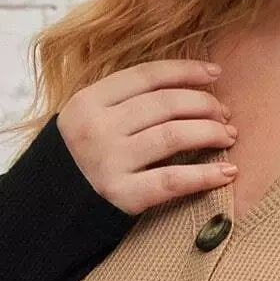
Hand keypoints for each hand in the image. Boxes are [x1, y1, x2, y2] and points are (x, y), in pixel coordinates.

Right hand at [57, 58, 238, 214]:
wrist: (51, 209)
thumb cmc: (84, 158)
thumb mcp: (91, 119)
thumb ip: (126, 101)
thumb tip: (190, 85)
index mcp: (88, 101)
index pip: (147, 76)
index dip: (186, 71)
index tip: (215, 73)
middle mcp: (96, 128)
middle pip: (165, 104)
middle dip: (204, 104)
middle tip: (225, 113)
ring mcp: (107, 161)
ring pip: (173, 135)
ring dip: (210, 133)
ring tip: (228, 136)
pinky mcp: (120, 195)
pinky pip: (173, 180)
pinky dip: (206, 175)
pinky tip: (228, 173)